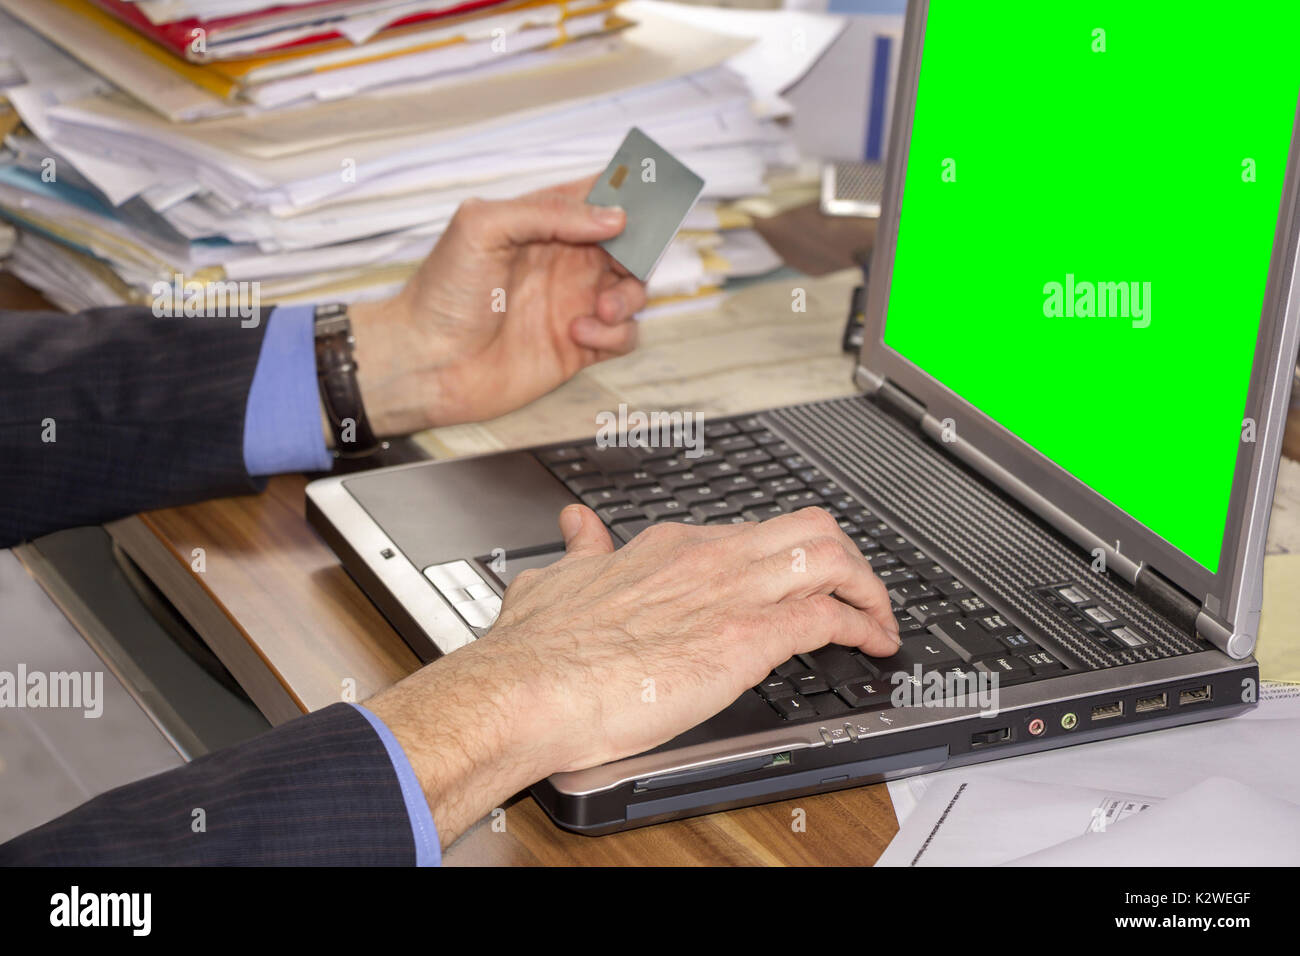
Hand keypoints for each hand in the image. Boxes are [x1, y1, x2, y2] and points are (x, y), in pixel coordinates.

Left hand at [347, 177, 645, 435]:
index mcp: (542, 226)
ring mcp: (573, 304)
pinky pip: (623, 336)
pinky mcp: (578, 348)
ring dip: (629, 295)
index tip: (649, 197)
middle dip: (640, 250)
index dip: (626, 194)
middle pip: (628, 246)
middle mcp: (563, 262)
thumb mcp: (484, 227)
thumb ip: (549, 213)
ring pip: (633, 290)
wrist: (426, 362)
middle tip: (628, 260)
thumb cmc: (442, 292)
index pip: (596, 198)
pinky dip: (616, 333)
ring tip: (600, 306)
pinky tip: (580, 334)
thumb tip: (614, 218)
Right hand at [365, 507, 899, 844]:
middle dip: (846, 559)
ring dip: (868, 587)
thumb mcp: (556, 579)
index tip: (794, 584)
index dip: (784, 558)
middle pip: (808, 527)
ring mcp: (731, 591)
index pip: (751, 535)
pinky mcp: (748, 636)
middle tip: (857, 595)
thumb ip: (579, 551)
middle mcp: (707, 557)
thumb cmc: (537, 649)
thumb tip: (577, 527)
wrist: (527, 687)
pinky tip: (874, 645)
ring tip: (879, 619)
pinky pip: (831, 616)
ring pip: (830, 556)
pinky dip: (864, 626)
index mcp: (669, 548)